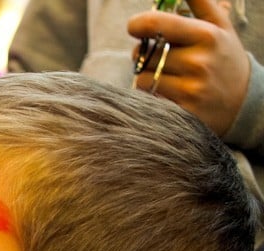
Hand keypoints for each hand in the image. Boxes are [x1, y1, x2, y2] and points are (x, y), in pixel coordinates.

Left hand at [128, 0, 249, 135]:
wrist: (243, 101)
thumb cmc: (223, 57)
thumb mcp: (219, 26)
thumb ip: (199, 2)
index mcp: (206, 36)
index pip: (157, 24)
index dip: (138, 24)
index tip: (135, 27)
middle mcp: (198, 62)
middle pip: (145, 54)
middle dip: (141, 54)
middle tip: (151, 55)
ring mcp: (190, 89)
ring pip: (142, 79)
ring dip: (144, 76)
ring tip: (160, 74)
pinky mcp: (182, 112)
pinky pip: (148, 99)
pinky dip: (150, 94)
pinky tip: (166, 91)